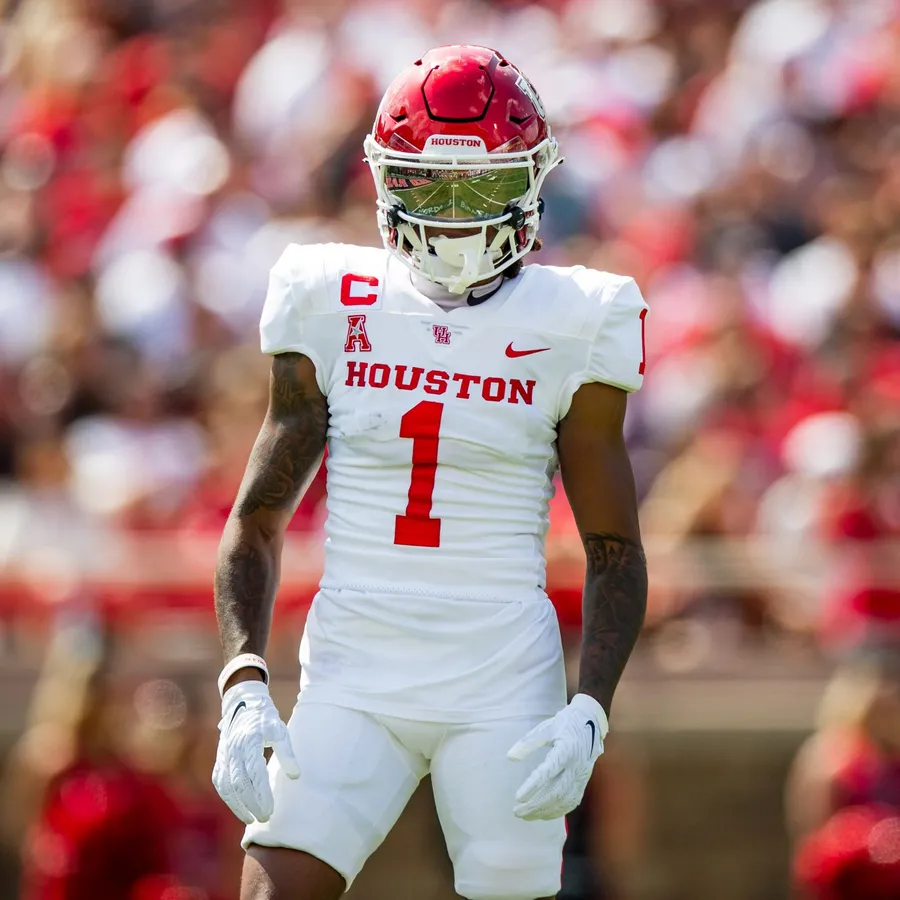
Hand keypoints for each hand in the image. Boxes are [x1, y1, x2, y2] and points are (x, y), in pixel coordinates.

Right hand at [212, 680, 298, 823]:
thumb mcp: (280, 731)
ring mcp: (224, 755)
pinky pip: (220, 782)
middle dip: (251, 805)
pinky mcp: (220, 758)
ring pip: (227, 786)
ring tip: (251, 819)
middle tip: (265, 818)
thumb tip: (296, 776)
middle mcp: (234, 750)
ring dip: (238, 805)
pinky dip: (228, 797)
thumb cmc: (266, 719)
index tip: (271, 811)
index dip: (262, 795)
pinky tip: (238, 807)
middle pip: (240, 784)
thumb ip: (287, 753)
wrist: (243, 703)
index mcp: (250, 742)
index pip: (255, 775)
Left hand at [507, 693, 608, 819]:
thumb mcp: (546, 728)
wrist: (591, 723)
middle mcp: (575, 767)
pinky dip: (557, 811)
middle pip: (555, 791)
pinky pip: (571, 801)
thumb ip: (528, 743)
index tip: (518, 797)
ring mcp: (581, 776)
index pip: (548, 773)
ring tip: (525, 815)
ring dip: (544, 811)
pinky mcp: (583, 782)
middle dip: (535, 804)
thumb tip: (510, 757)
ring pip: (563, 800)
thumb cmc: (565, 724)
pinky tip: (543, 814)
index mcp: (565, 751)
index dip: (533, 786)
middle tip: (517, 812)